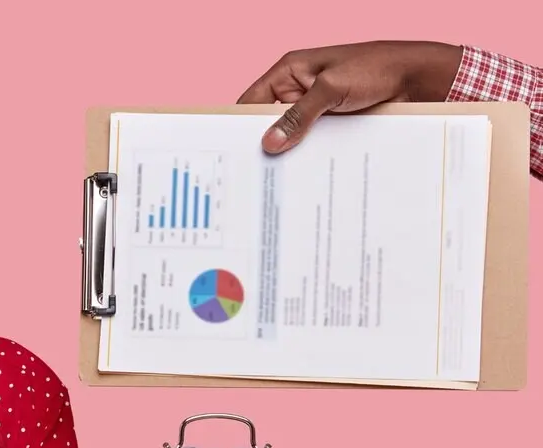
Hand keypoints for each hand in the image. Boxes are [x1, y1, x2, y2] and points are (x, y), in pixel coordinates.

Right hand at [238, 41, 464, 152]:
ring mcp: (313, 109)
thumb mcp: (332, 89)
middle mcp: (296, 90)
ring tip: (275, 178)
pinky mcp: (329, 124)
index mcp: (289, 72)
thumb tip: (270, 143)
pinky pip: (310, 143)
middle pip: (267, 122)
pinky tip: (301, 174)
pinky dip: (306, 156)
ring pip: (289, 136)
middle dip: (263, 144)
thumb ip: (299, 116)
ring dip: (286, 153)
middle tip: (253, 171)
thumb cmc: (375, 67)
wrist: (417, 77)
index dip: (240, 124)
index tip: (233, 150)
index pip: (252, 100)